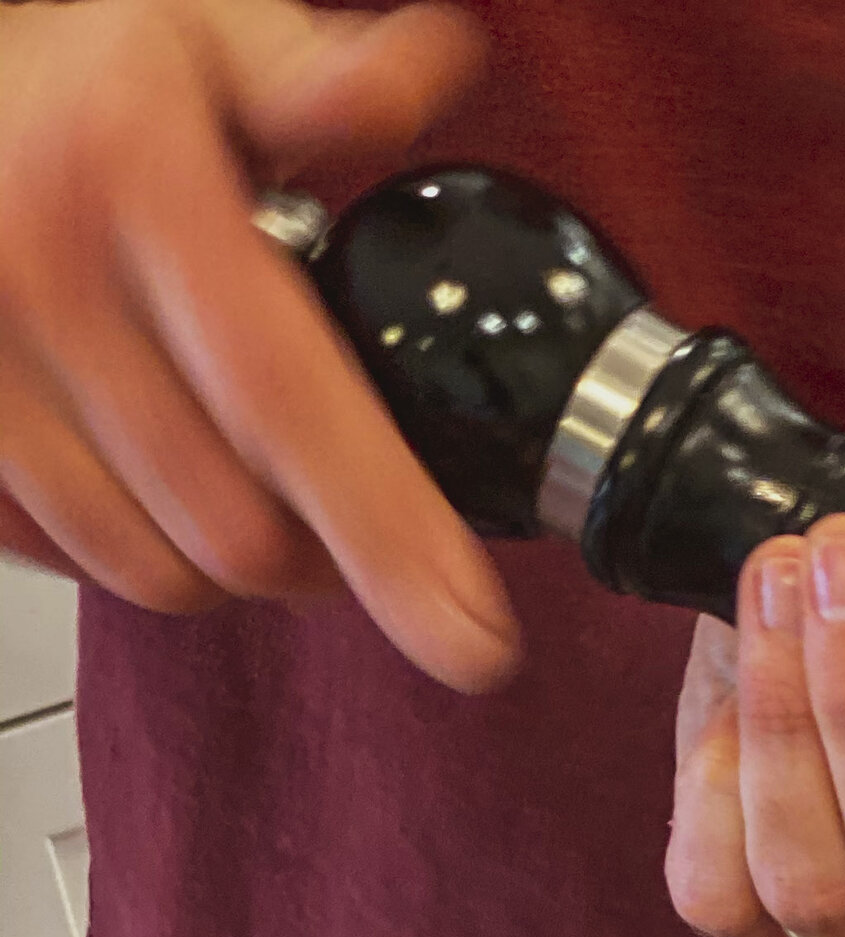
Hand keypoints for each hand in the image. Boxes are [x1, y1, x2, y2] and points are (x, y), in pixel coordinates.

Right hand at [0, 0, 516, 687]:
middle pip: (236, 528)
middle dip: (329, 560)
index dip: (389, 535)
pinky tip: (176, 496)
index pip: (287, 400)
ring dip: (240, 573)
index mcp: (129, 178)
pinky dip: (148, 557)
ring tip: (278, 515)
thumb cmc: (71, 75)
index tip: (472, 638)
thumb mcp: (201, 36)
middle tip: (368, 527)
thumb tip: (424, 75)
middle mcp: (42, 276)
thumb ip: (315, 79)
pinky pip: (76, 559)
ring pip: (158, 568)